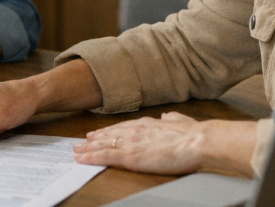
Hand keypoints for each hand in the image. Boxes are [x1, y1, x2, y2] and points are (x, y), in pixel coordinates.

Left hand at [73, 112, 255, 175]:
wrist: (197, 141)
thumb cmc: (194, 135)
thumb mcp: (182, 121)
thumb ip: (172, 119)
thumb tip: (167, 116)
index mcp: (148, 124)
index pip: (123, 127)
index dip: (110, 131)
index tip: (99, 133)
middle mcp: (135, 130)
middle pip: (109, 134)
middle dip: (94, 139)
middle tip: (81, 142)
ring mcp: (131, 142)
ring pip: (102, 144)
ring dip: (88, 148)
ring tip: (76, 151)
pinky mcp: (129, 155)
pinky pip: (104, 156)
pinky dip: (91, 157)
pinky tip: (82, 159)